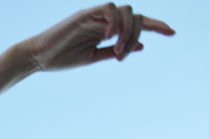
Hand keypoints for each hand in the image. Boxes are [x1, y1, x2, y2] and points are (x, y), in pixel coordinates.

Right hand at [20, 4, 174, 71]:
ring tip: (116, 50)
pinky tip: (108, 39)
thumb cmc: (60, 59)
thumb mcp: (92, 57)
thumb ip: (114, 51)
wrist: (36, 58)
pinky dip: (114, 23)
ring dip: (127, 32)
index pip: (137, 22)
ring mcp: (94, 16)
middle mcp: (103, 20)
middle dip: (137, 35)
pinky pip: (109, 10)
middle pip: (135, 16)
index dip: (156, 25)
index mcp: (106, 30)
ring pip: (125, 11)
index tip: (172, 33)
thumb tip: (141, 47)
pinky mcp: (84, 14)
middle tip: (122, 56)